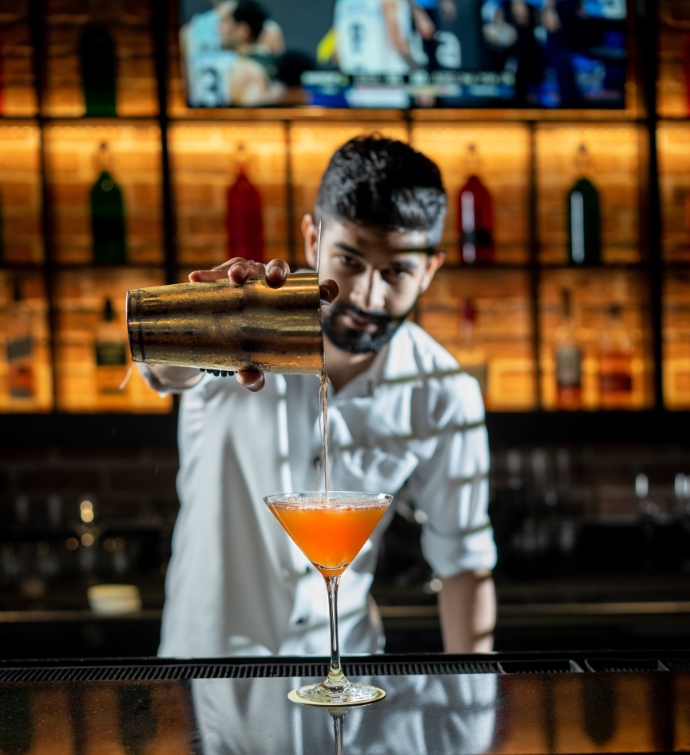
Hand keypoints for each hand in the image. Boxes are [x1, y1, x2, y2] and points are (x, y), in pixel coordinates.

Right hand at [188, 259, 337, 391]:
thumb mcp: (253, 362)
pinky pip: (218, 273)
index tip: (325, 295)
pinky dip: (208, 276)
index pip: (316, 290)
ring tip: (233, 278)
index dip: (325, 289)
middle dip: (279, 271)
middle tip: (274, 280)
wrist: (220, 336)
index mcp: (292, 303)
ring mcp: (250, 277)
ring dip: (242, 269)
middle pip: (281, 270)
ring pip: (249, 266)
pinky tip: (196, 279)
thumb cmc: (249, 346)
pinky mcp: (226, 276)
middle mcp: (273, 285)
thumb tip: (250, 379)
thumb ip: (255, 372)